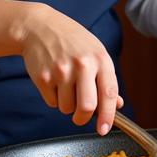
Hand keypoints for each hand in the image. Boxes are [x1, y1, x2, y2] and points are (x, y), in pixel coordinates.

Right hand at [17, 4, 120, 132]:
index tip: (104, 128)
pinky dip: (54, 98)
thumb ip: (106, 79)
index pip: (109, 93)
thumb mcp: (95, 52)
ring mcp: (61, 71)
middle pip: (87, 107)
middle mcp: (82, 65)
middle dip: (83, 118)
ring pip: (67, 108)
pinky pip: (52, 103)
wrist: (39, 27)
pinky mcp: (43, 78)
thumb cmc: (71, 40)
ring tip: (65, 86)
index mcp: (100, 59)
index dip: (108, 115)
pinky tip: (54, 81)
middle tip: (80, 117)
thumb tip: (117, 104)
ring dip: (67, 105)